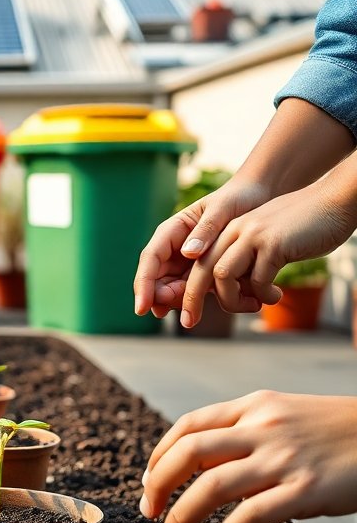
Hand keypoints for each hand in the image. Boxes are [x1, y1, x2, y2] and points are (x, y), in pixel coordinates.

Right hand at [133, 180, 271, 322]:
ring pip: (177, 290)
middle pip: (159, 281)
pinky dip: (212, 299)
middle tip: (185, 308)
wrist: (259, 198)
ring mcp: (189, 263)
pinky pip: (202, 291)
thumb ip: (206, 230)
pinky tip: (234, 302)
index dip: (144, 285)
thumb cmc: (238, 198)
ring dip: (188, 302)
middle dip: (166, 298)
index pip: (150, 261)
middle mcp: (175, 250)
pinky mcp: (207, 272)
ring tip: (209, 304)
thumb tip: (187, 253)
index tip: (142, 308)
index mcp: (171, 232)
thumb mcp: (222, 209)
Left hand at [140, 391, 356, 522]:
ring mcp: (284, 459)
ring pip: (211, 487)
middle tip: (149, 512)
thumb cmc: (336, 433)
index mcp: (254, 406)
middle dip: (158, 486)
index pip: (188, 426)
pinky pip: (251, 517)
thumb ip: (244, 436)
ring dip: (181, 518)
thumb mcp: (286, 417)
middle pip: (188, 453)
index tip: (148, 482)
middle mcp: (263, 428)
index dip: (159, 456)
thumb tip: (199, 472)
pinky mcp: (306, 490)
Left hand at [180, 184, 355, 320]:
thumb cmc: (304, 227)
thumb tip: (237, 292)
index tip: (187, 312)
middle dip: (191, 300)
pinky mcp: (273, 243)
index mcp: (230, 230)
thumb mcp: (266, 242)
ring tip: (254, 305)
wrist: (335, 201)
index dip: (189, 288)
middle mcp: (235, 230)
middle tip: (189, 322)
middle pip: (201, 269)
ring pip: (222, 275)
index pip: (198, 261)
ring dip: (232, 299)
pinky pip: (257, 279)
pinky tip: (276, 296)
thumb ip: (248, 262)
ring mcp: (253, 235)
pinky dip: (263, 295)